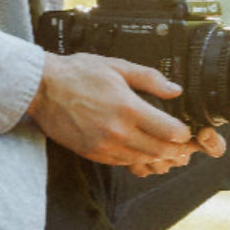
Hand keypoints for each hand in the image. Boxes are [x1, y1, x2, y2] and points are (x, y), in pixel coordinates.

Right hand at [28, 53, 224, 175]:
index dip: (184, 134)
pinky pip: (125, 163)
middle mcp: (118, 131)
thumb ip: (150, 79)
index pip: (169, 131)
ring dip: (159, 157)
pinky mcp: (94, 154)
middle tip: (184, 146)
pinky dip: (138, 160)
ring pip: (144, 160)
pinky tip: (143, 151)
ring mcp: (106, 145)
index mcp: (128, 108)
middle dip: (177, 150)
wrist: (41, 88)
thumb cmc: (78, 74)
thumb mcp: (117, 67)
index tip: (188, 131)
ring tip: (168, 150)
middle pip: (161, 150)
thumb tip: (175, 90)